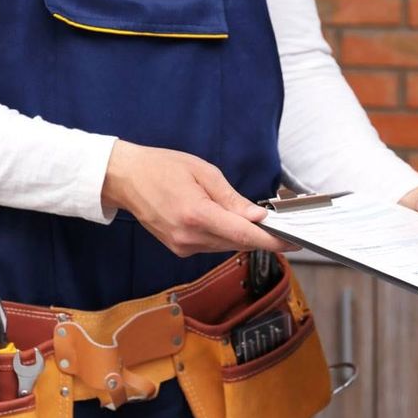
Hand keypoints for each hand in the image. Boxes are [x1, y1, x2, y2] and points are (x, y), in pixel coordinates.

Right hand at [102, 140, 293, 256]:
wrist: (124, 178)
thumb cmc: (161, 167)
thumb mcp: (203, 172)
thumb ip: (232, 199)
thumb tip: (257, 217)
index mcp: (197, 215)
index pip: (244, 235)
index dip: (272, 240)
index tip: (293, 242)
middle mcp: (189, 237)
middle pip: (239, 242)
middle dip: (261, 235)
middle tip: (279, 224)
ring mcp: (183, 246)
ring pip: (227, 246)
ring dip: (242, 234)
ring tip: (249, 218)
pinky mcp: (180, 249)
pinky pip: (213, 245)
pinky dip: (225, 235)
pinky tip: (224, 220)